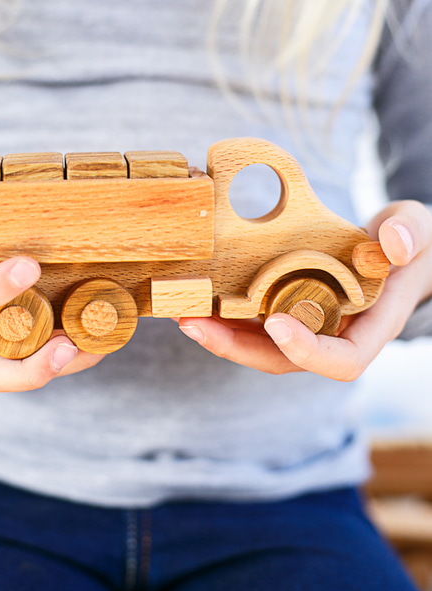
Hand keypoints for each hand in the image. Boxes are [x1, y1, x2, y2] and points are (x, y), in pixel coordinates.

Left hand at [178, 200, 431, 380]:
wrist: (397, 250)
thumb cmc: (409, 244)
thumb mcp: (417, 229)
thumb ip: (409, 234)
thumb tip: (394, 244)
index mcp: (370, 327)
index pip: (341, 360)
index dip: (308, 350)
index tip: (277, 324)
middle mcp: (335, 335)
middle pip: (284, 360)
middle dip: (238, 348)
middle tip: (197, 325)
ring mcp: (309, 326)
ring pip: (262, 345)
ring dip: (221, 334)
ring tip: (183, 315)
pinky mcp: (290, 310)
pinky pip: (255, 322)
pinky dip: (227, 315)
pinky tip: (197, 300)